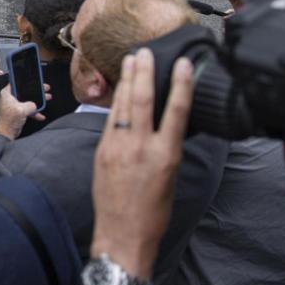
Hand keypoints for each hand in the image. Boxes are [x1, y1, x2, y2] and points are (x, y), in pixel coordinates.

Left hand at [0, 84, 49, 139]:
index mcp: (7, 93)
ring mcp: (14, 105)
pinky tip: (41, 115)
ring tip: (47, 98)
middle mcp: (10, 97)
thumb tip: (34, 105)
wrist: (6, 133)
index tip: (35, 79)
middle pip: (25, 90)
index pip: (17, 82)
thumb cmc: (9, 120)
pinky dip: (35, 111)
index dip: (26, 80)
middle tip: (45, 88)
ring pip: (28, 99)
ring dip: (37, 101)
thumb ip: (31, 104)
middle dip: (36, 90)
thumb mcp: (22, 109)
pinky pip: (28, 109)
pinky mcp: (18, 112)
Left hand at [90, 49, 192, 277]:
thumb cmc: (154, 212)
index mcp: (165, 154)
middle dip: (143, 72)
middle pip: (142, 99)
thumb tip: (165, 126)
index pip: (176, 111)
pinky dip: (114, 102)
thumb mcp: (172, 178)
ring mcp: (117, 147)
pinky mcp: (101, 151)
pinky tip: (117, 89)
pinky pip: (109, 120)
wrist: (122, 234)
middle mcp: (140, 146)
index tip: (182, 63)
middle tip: (144, 51)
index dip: (180, 84)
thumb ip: (167, 149)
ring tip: (129, 60)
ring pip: (121, 105)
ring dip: (126, 80)